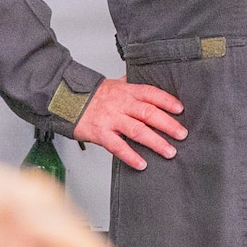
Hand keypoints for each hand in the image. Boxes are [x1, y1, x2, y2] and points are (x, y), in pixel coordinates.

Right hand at [72, 76, 187, 170]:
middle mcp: (121, 104)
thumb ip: (131, 86)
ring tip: (169, 151)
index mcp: (126, 91)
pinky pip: (118, 146)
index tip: (180, 109)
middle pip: (148, 113)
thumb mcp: (114, 84)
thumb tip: (148, 82)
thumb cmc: (92, 95)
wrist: (65, 100)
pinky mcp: (100, 134)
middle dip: (168, 124)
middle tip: (182, 134)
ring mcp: (111, 119)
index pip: (150, 93)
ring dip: (155, 142)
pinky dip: (131, 156)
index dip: (167, 101)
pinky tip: (142, 163)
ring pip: (137, 131)